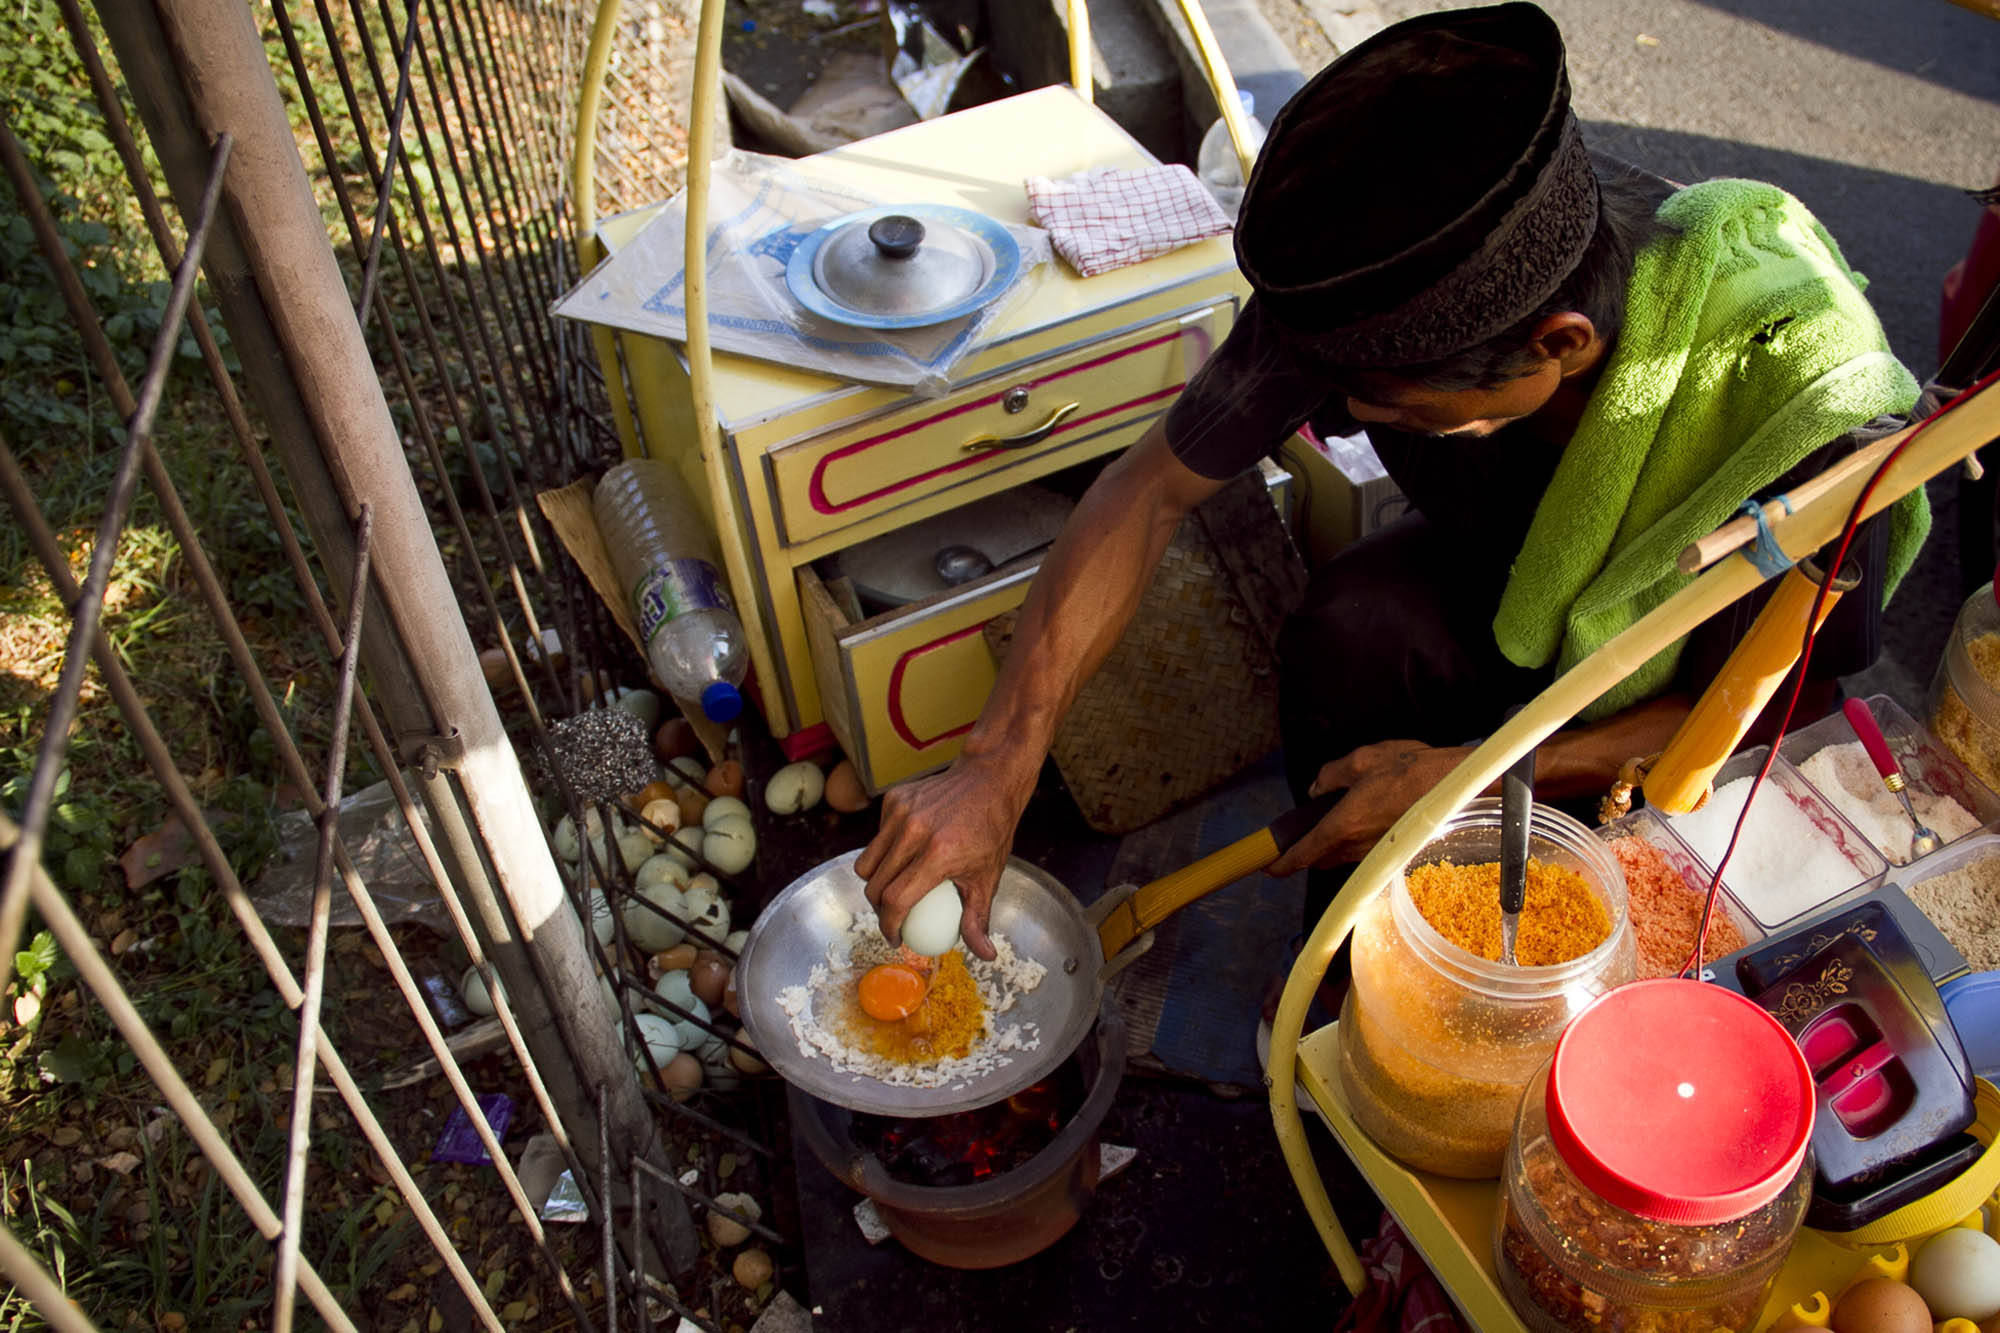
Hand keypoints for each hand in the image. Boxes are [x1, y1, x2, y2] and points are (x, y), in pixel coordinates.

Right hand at [854, 756, 1033, 960]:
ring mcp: (901, 812)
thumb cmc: (992, 830)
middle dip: (879, 910)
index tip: (896, 938)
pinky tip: (904, 856)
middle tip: (894, 917)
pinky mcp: (894, 799)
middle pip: (874, 885)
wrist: (990, 779)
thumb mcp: (989, 877)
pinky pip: (877, 838)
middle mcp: (914, 831)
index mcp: (938, 854)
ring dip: (875, 883)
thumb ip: (979, 918)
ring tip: (893, 891)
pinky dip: (885, 853)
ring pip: (866, 862)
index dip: (889, 926)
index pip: (896, 900)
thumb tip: (984, 956)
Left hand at [1267, 740, 1470, 874]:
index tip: (1268, 866)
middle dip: (1307, 850)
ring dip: (1331, 844)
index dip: (1282, 863)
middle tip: (1303, 831)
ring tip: (1336, 817)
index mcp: (1343, 824)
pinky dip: (1353, 840)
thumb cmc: (1411, 771)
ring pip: (1341, 856)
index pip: (1303, 853)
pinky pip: (1361, 852)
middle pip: (1320, 859)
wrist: (1454, 784)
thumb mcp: (1361, 761)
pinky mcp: (1391, 850)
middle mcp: (1357, 845)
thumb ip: (1330, 775)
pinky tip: (1363, 816)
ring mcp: (1375, 851)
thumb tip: (1318, 787)